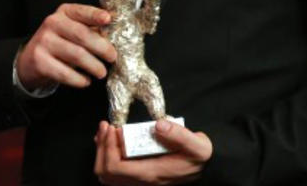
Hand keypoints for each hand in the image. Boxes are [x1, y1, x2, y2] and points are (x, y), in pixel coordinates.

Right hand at [16, 3, 115, 89]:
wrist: (29, 60)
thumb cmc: (60, 43)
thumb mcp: (72, 30)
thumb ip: (91, 30)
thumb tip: (113, 37)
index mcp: (64, 12)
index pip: (81, 12)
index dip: (95, 15)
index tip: (108, 19)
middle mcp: (52, 23)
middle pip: (82, 35)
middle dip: (102, 47)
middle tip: (113, 57)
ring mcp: (44, 42)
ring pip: (76, 55)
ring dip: (94, 65)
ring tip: (102, 72)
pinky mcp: (40, 61)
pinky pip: (65, 72)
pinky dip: (79, 79)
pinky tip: (86, 81)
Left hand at [94, 119, 211, 184]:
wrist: (205, 167)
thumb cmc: (198, 156)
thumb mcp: (197, 144)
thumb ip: (179, 134)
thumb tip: (158, 125)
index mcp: (151, 173)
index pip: (116, 168)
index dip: (108, 148)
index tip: (113, 127)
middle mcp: (141, 181)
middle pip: (106, 173)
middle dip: (101, 148)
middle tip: (106, 126)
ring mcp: (138, 180)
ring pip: (107, 174)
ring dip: (102, 151)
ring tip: (106, 131)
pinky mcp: (138, 175)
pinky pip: (113, 171)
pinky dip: (107, 155)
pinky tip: (111, 139)